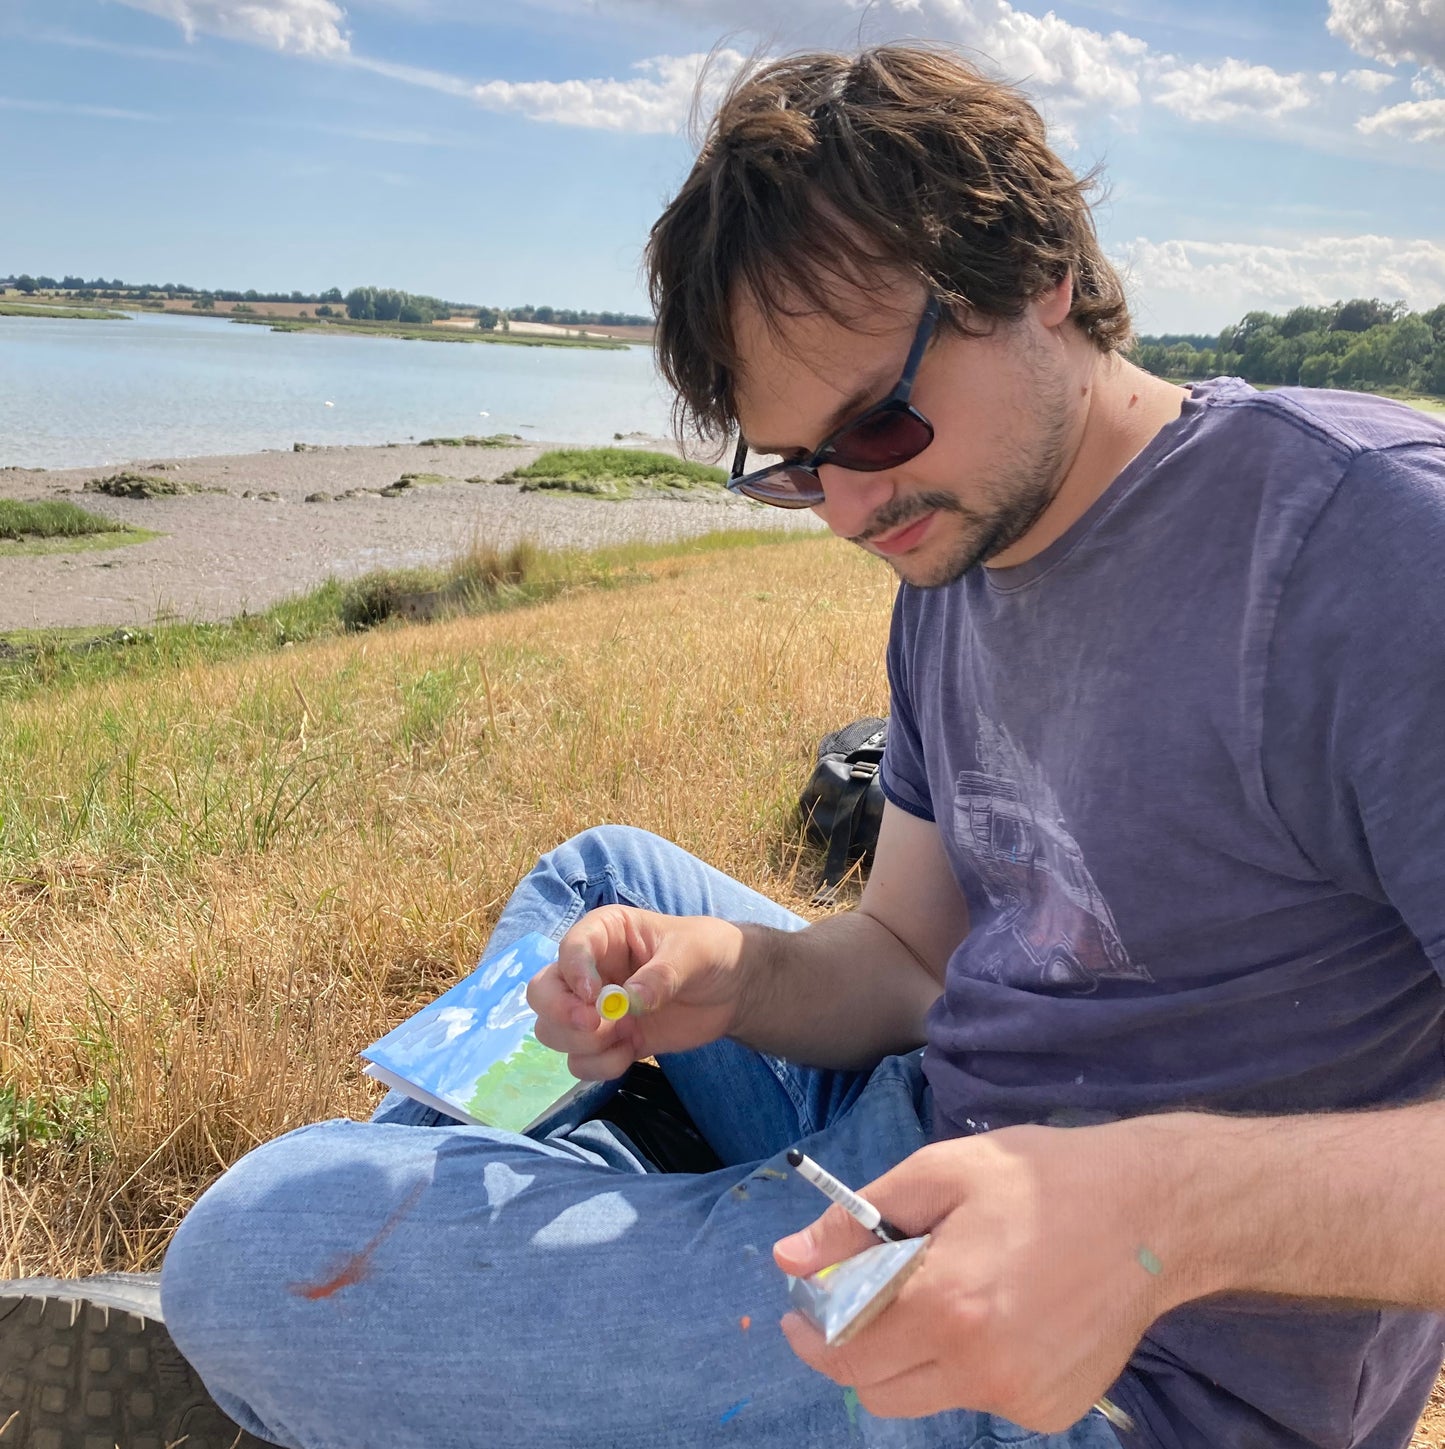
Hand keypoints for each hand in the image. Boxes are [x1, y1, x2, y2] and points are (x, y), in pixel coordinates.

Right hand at [526, 904, 746, 1078]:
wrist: (734, 990)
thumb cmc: (711, 952)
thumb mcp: (693, 953)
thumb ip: (662, 975)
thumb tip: (630, 1000)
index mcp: (605, 933)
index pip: (570, 949)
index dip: (574, 973)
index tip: (594, 997)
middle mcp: (590, 971)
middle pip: (542, 992)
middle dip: (560, 1012)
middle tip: (594, 1024)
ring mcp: (595, 1009)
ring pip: (552, 1031)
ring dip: (580, 1043)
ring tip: (624, 1038)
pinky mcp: (609, 1040)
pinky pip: (579, 1061)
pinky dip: (598, 1066)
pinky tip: (630, 1053)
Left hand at [773, 1120, 1190, 1431]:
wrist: (1148, 1212)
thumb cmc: (1038, 1179)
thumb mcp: (938, 1174)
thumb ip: (855, 1222)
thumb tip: (789, 1258)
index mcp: (945, 1307)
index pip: (845, 1354)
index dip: (811, 1335)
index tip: (799, 1311)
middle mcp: (980, 1369)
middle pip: (878, 1390)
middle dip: (855, 1348)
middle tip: (863, 1298)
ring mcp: (1021, 1398)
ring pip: (928, 1397)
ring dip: (913, 1355)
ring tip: (945, 1291)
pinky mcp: (1053, 1410)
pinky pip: (982, 1398)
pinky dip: (968, 1365)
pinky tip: (998, 1311)